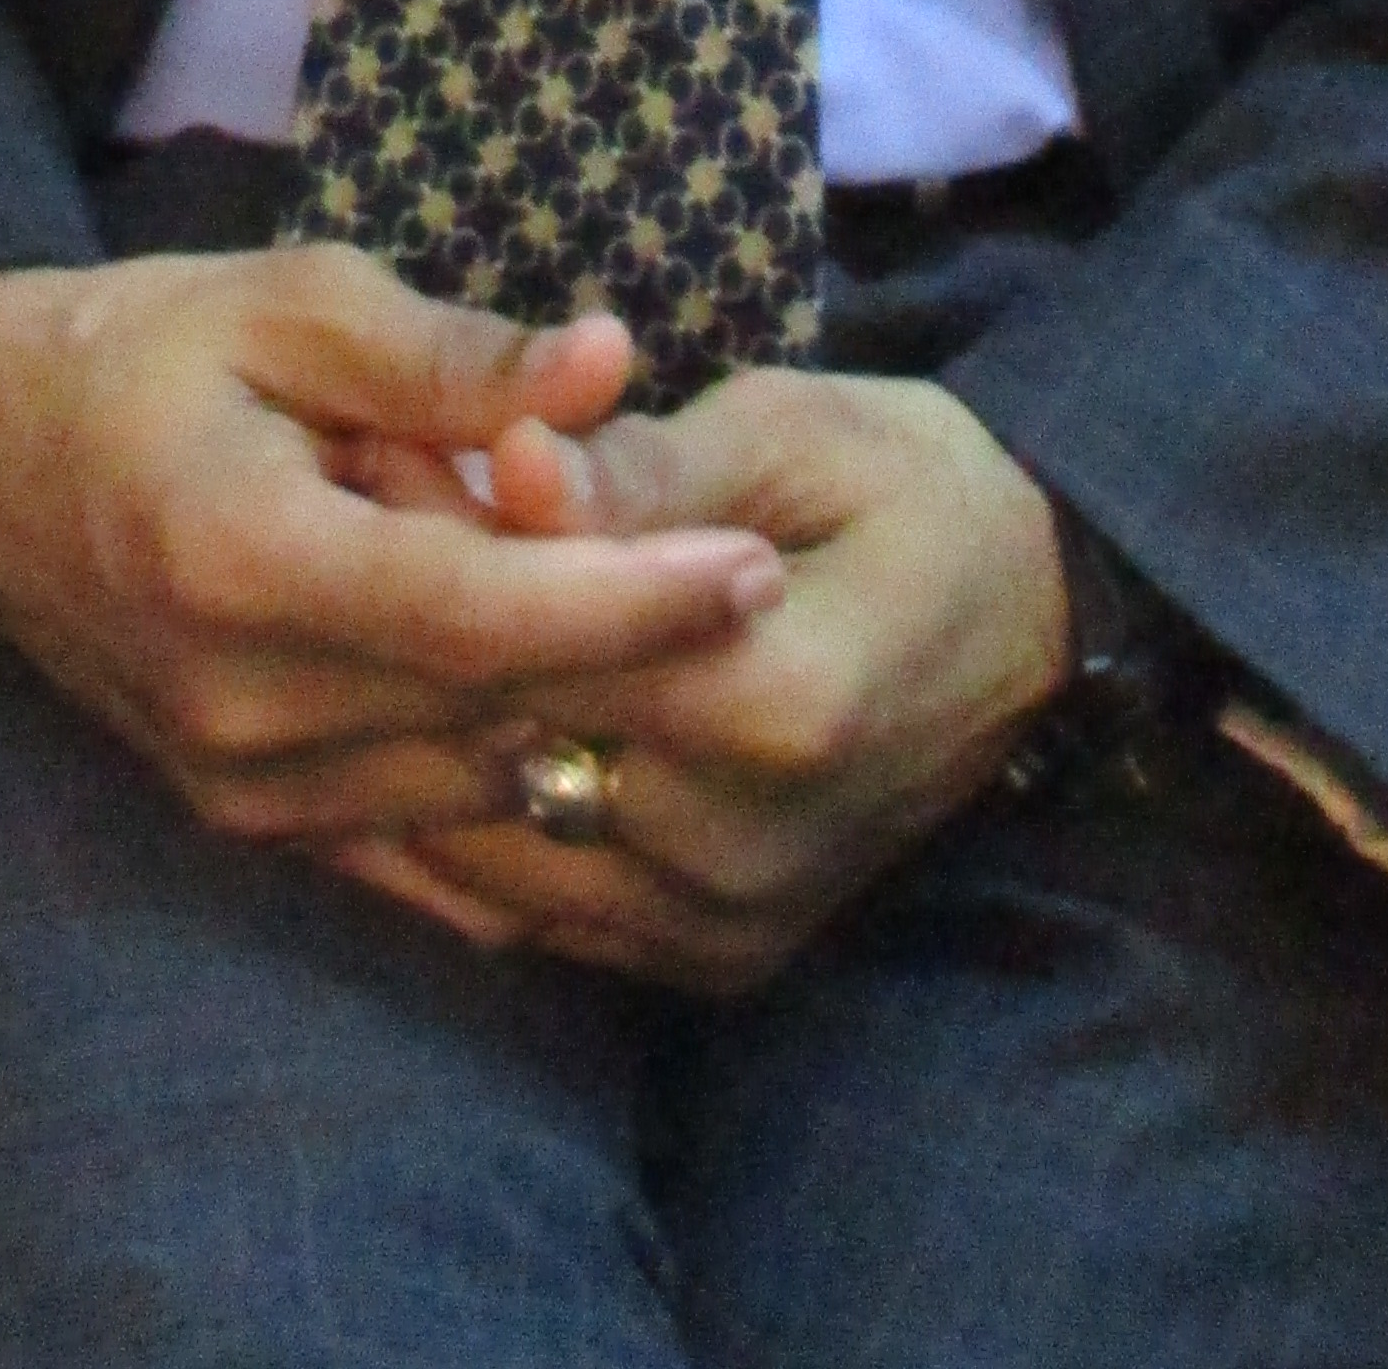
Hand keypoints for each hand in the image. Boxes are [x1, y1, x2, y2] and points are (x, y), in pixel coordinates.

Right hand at [0, 248, 784, 851]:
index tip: (760, 569)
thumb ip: (455, 354)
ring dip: (581, 716)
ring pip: (481, 790)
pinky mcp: (252, 826)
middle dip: (642, 660)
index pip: (484, 619)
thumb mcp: (293, 302)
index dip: (635, 603)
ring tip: (660, 616)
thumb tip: (611, 363)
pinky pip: (428, 850)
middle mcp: (243, 712)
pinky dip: (520, 791)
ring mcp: (244, 790)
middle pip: (499, 716)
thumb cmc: (143, 351)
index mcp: (246, 566)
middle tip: (759, 583)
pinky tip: (602, 730)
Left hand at [337, 370, 1071, 989]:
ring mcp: (724, 924)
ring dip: (425, 740)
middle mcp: (739, 848)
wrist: (1030, 617)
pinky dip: (480, 820)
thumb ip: (642, 467)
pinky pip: (541, 907)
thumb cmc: (908, 487)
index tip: (374, 457)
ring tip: (387, 614)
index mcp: (773, 706)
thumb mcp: (791, 430)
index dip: (436, 548)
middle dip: (410, 642)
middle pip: (502, 754)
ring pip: (493, 851)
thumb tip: (510, 461)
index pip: (539, 651)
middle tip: (357, 523)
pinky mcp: (712, 959)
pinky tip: (445, 719)